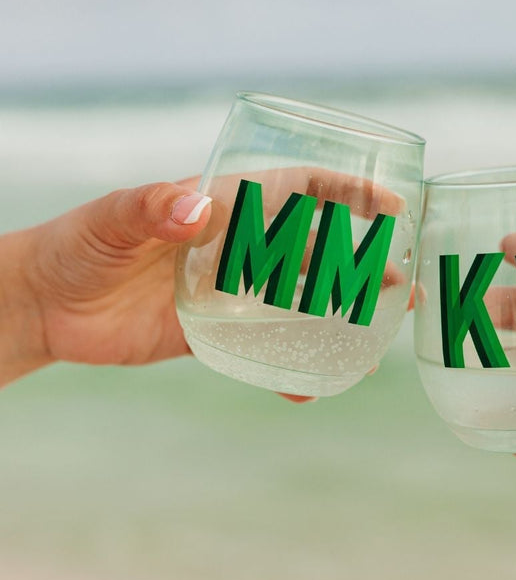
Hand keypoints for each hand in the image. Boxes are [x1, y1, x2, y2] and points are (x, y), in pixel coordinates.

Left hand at [1, 169, 407, 392]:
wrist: (49, 304)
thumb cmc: (79, 243)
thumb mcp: (112, 219)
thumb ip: (152, 210)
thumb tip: (197, 212)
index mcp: (224, 204)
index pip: (298, 188)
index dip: (347, 193)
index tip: (391, 208)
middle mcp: (238, 245)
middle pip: (315, 251)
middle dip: (363, 266)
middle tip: (402, 287)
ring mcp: (231, 292)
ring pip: (300, 304)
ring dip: (341, 319)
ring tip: (379, 342)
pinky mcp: (214, 334)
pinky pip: (264, 351)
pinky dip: (290, 371)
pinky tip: (311, 390)